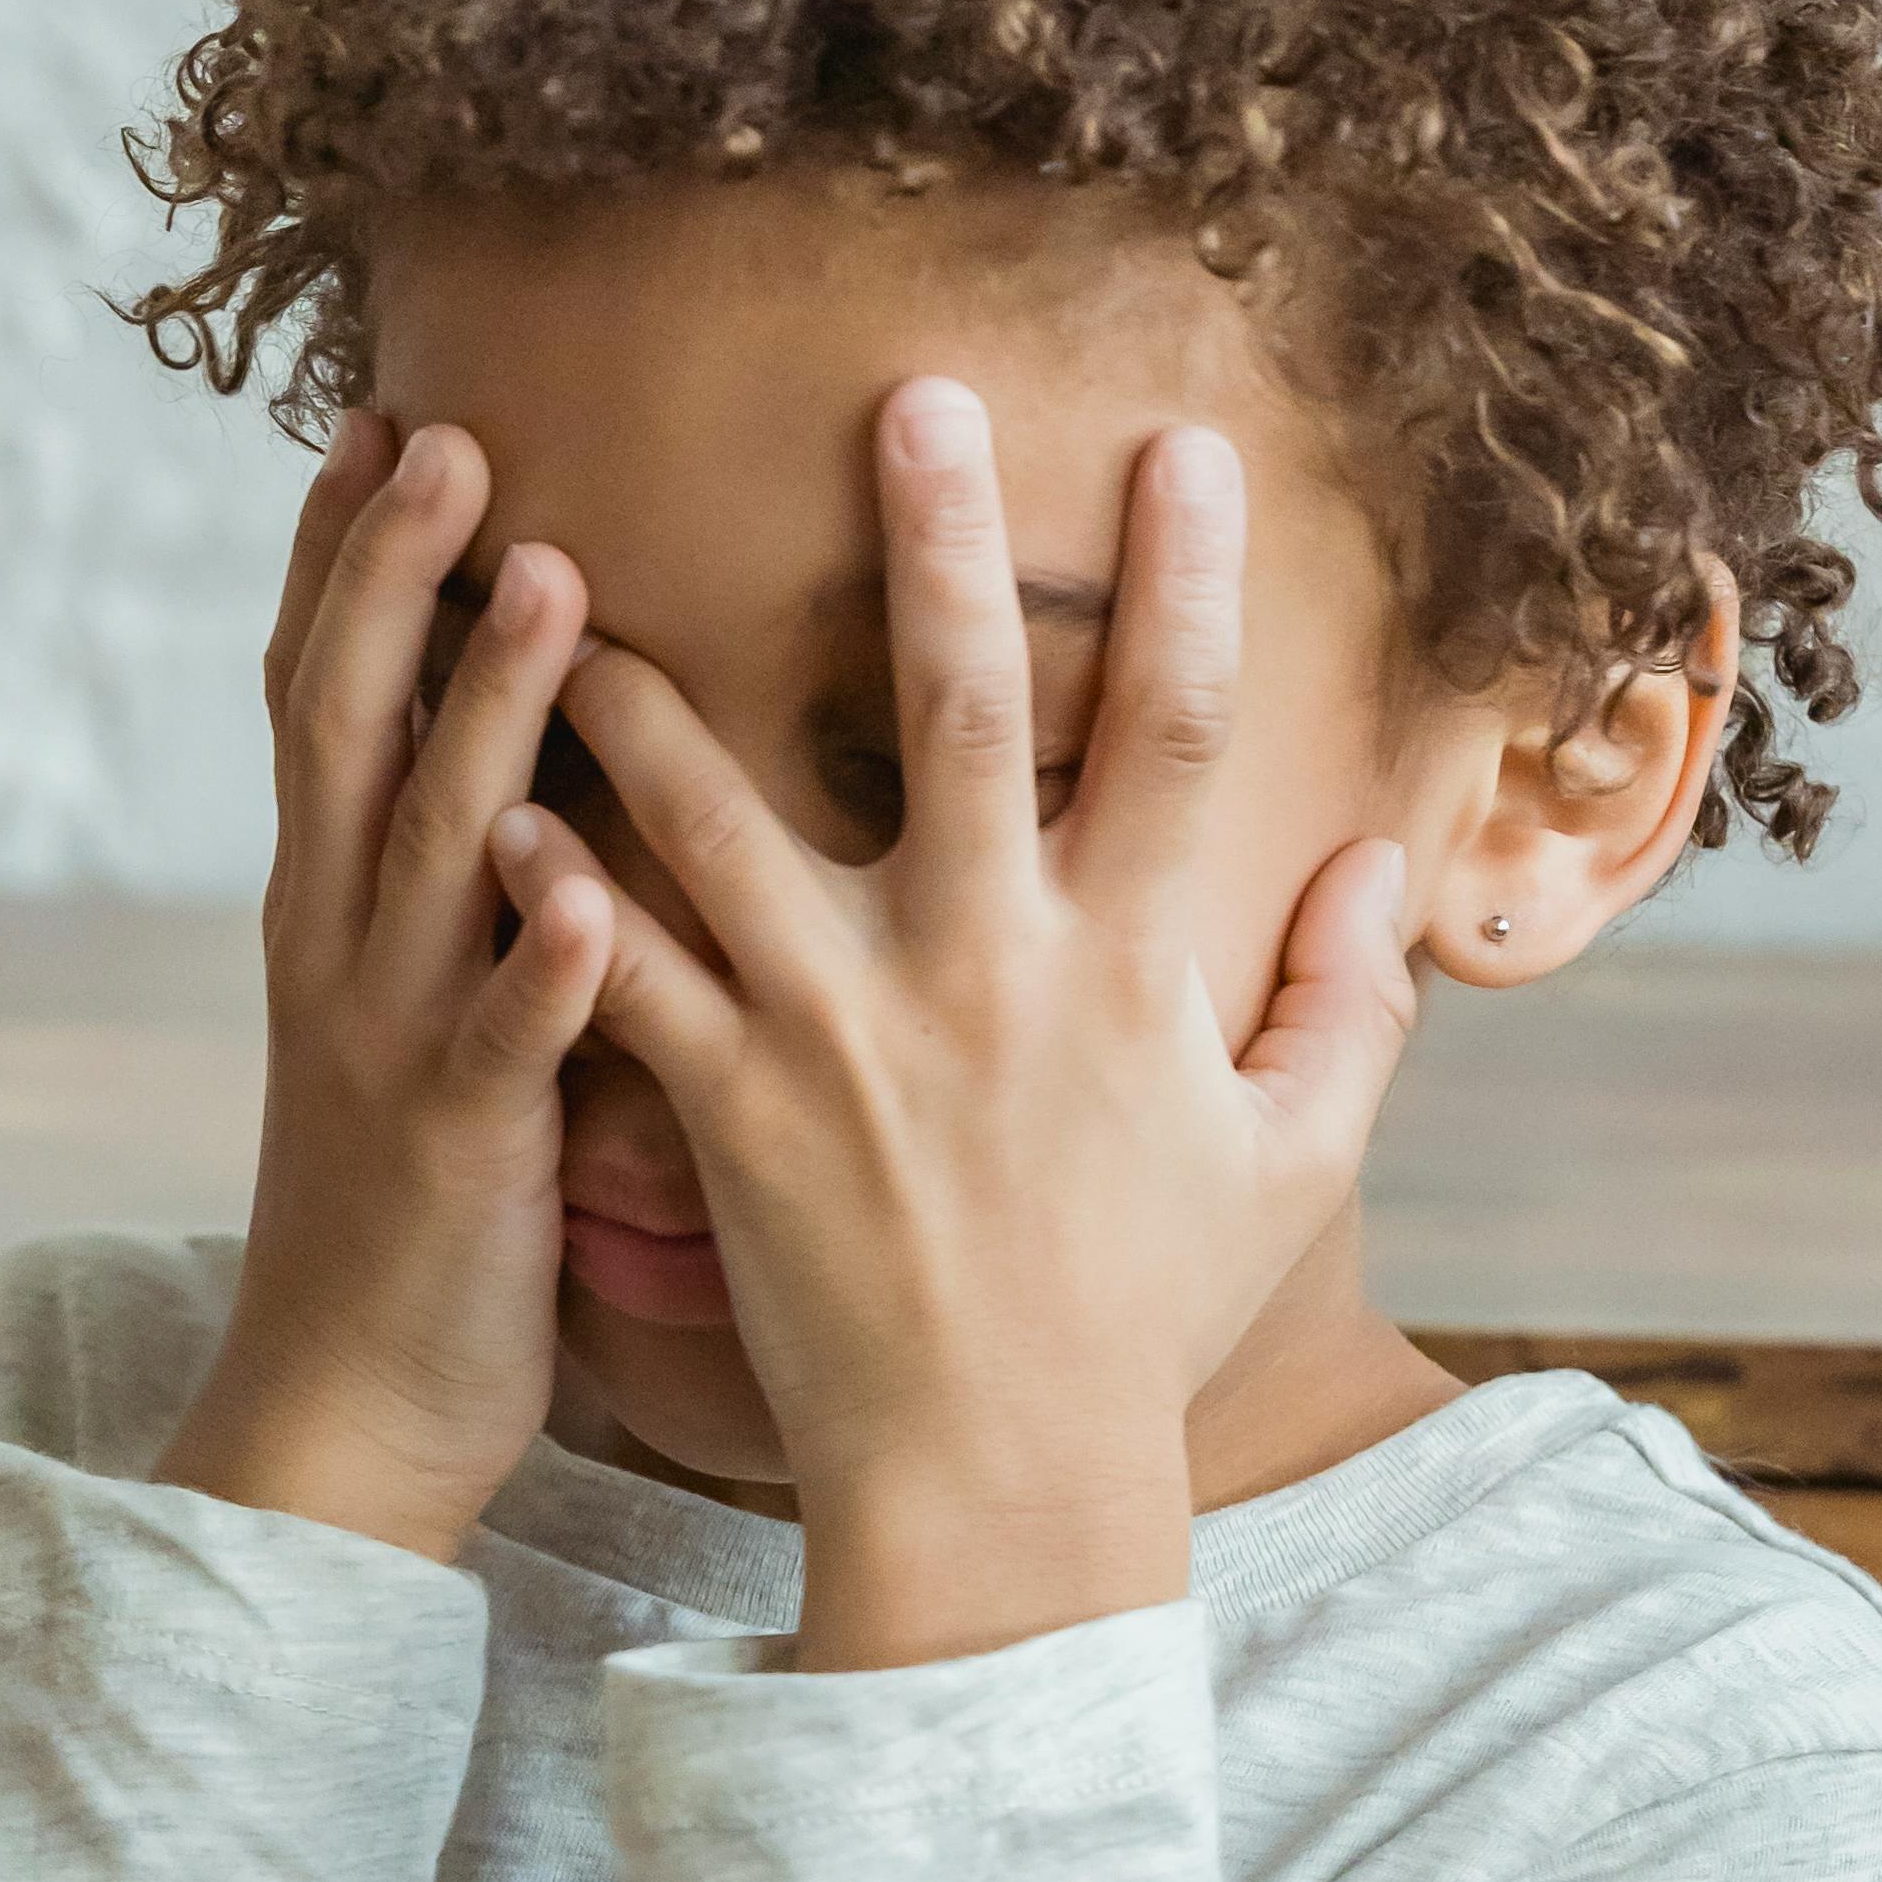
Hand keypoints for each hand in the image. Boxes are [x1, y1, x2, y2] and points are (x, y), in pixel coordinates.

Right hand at [158, 414, 615, 1565]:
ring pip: (430, 846)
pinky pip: (501, 1039)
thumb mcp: (418, 1007)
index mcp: (331, 903)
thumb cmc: (419, 1203)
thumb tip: (525, 750)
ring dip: (484, 710)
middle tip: (452, 430)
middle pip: (350, 722)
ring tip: (551, 581)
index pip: (323, 690)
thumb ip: (458, 877)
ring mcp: (389, 1040)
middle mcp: (339, 944)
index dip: (344, 552)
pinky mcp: (456, 1148)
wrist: (342, 1416)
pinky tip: (585, 888)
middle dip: (395, 571)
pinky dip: (538, 956)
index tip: (385, 411)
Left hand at [497, 379, 1413, 1668]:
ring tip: (573, 577)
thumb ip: (1346, 1007)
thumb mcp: (1287, 1166)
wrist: (1000, 1482)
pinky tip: (498, 805)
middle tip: (905, 398)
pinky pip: (627, 975)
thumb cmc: (1140, 1321)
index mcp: (1131, 963)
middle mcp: (989, 966)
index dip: (1193, 582)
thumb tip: (1384, 868)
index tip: (1182, 447)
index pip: (1184, 730)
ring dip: (651, 689)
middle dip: (940, 543)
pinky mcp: (734, 1108)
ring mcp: (849, 1031)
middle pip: (970, 710)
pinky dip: (560, 892)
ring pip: (734, 817)